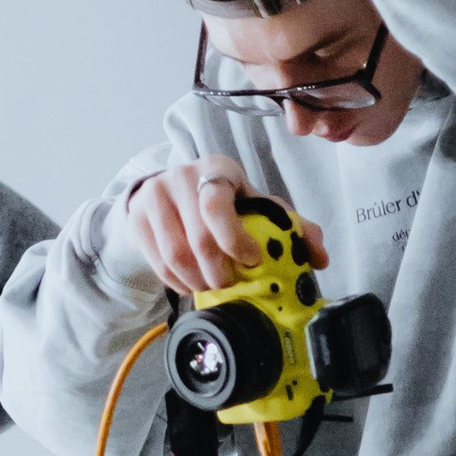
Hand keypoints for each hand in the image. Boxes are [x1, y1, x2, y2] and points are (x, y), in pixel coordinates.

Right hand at [122, 155, 327, 296]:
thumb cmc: (224, 201)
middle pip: (198, 238)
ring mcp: (153, 196)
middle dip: (219, 272)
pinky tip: (191, 284)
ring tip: (211, 287)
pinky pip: (157, 262)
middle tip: (231, 284)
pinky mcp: (136, 219)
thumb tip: (319, 257)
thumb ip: (292, 227)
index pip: (217, 203)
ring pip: (175, 255)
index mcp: (217, 169)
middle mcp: (180, 177)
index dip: (235, 239)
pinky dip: (177, 282)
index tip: (253, 261)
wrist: (170, 193)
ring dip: (197, 280)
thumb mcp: (256, 206)